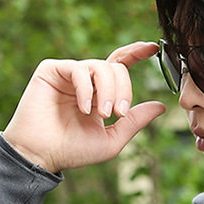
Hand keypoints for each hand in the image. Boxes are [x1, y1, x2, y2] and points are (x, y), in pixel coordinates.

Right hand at [3, 41, 165, 172]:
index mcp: (100, 92)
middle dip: (124, 90)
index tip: (153, 48)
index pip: (120, 65)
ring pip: (100, 66)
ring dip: (108, 91)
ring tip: (103, 115)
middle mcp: (86, 80)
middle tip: (118, 115)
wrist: (41, 155)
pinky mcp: (51, 70)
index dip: (137, 53)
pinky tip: (84, 108)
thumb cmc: (73, 150)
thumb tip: (161, 106)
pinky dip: (87, 90)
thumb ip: (135, 121)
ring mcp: (68, 73)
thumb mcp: (112, 139)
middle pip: (116, 67)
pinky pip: (78, 69)